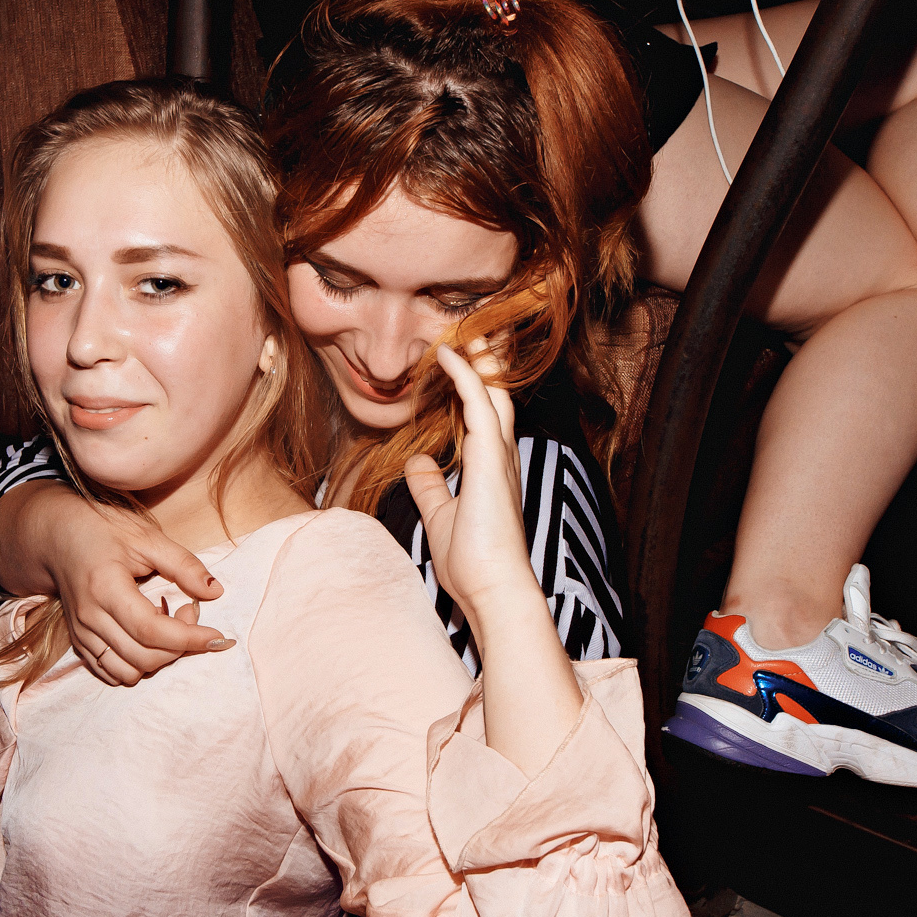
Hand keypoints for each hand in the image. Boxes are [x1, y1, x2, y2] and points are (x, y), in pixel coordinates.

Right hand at [35, 490, 232, 685]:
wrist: (58, 538)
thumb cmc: (103, 531)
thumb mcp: (146, 537)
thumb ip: (183, 564)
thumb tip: (215, 591)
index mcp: (105, 588)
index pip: (151, 630)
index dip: (188, 638)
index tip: (217, 636)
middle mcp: (89, 618)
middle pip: (143, 656)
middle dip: (179, 646)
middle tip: (191, 613)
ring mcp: (81, 634)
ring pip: (128, 671)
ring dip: (159, 658)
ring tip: (168, 626)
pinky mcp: (80, 643)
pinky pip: (112, 672)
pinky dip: (138, 664)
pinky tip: (148, 638)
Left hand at [403, 339, 538, 630]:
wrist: (491, 590)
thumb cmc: (470, 564)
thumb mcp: (440, 517)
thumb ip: (430, 488)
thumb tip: (416, 463)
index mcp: (491, 471)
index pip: (485, 416)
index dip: (474, 384)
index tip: (459, 359)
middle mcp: (500, 458)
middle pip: (497, 395)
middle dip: (487, 362)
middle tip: (475, 329)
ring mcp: (499, 456)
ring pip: (493, 391)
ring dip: (479, 357)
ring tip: (466, 325)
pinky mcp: (491, 459)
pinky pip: (479, 403)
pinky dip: (464, 374)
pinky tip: (447, 354)